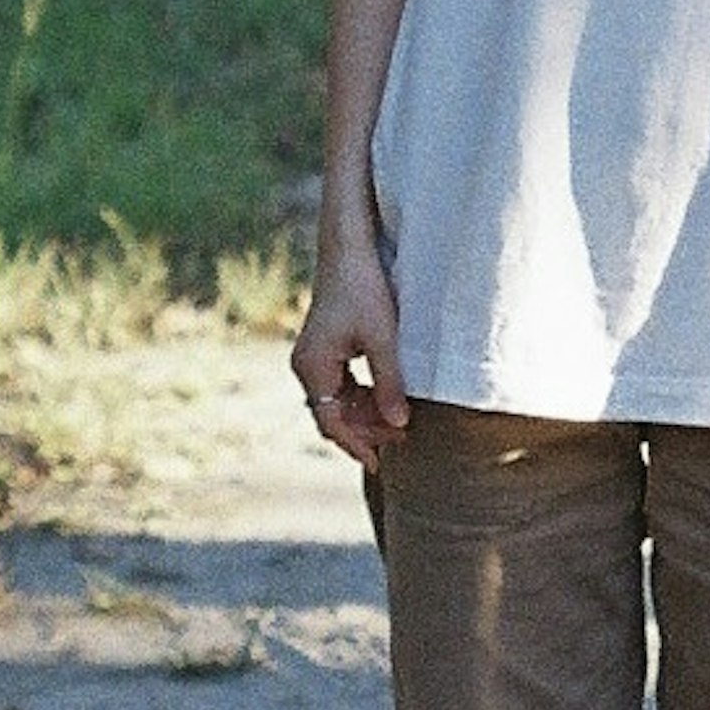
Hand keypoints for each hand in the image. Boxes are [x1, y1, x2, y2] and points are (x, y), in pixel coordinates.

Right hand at [290, 209, 408, 467]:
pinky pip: (341, 385)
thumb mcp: (383, 338)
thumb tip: (399, 424)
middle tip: (402, 437)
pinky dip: (362, 396)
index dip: (356, 445)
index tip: (380, 462)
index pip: (330, 423)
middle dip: (365, 430)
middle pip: (332, 414)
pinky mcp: (325, 346)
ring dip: (365, 413)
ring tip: (400, 420)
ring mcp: (314, 356)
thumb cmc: (365, 287)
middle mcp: (307, 364)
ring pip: (338, 401)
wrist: (350, 246)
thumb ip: (390, 382)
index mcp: (313, 366)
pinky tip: (388, 396)